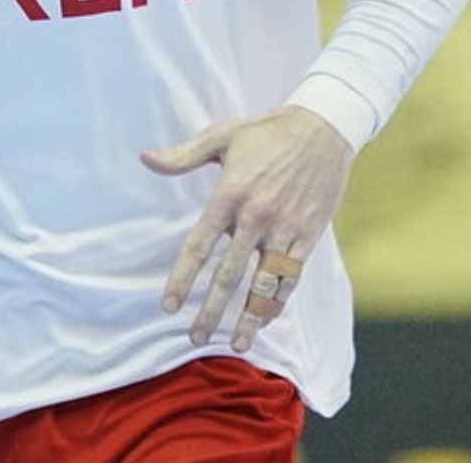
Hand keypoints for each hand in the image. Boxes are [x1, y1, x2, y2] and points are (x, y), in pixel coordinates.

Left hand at [140, 105, 353, 352]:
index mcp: (230, 194)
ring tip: (236, 345)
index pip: (199, 246)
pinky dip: (278, 301)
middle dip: (210, 311)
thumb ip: (183, 155)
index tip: (169, 307)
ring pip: (263, 283)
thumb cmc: (269, 131)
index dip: (182, 279)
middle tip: (194, 338)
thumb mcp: (223, 136)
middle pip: (228, 275)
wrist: (325, 126)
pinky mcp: (308, 234)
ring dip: (248, 317)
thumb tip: (146, 159)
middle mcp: (256, 216)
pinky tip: (266, 319)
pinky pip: (291, 276)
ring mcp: (284, 228)